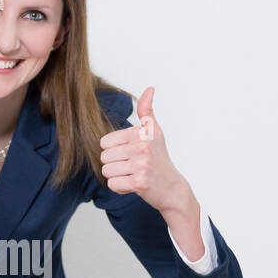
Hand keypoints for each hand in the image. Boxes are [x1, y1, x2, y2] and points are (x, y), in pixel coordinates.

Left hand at [99, 87, 191, 214]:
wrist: (173, 188)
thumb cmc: (160, 159)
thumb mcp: (155, 132)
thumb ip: (147, 111)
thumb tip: (150, 88)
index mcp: (141, 133)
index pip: (105, 142)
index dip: (114, 150)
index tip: (130, 154)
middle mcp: (141, 147)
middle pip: (104, 157)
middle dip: (115, 165)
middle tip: (132, 166)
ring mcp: (141, 165)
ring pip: (107, 171)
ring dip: (117, 176)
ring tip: (132, 175)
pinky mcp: (139, 183)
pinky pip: (113, 184)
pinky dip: (120, 187)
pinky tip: (133, 185)